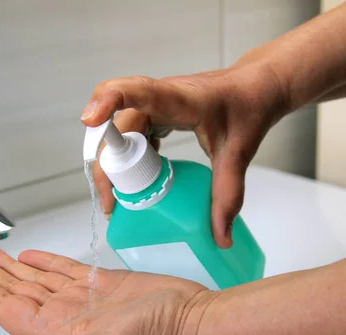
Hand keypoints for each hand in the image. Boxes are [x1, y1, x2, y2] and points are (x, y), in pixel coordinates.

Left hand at [0, 246, 212, 334]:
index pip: (6, 308)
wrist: (190, 322)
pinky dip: (46, 262)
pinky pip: (66, 270)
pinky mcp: (102, 284)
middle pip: (15, 291)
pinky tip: (32, 256)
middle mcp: (65, 315)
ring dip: (11, 266)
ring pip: (37, 279)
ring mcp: (83, 300)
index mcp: (56, 331)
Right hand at [81, 61, 288, 247]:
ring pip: (118, 131)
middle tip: (112, 204)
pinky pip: (130, 133)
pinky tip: (139, 180)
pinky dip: (129, 158)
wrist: (256, 86)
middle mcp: (158, 96)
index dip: (107, 101)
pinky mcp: (154, 112)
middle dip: (108, 165)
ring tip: (120, 199)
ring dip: (114, 164)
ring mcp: (154, 103)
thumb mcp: (238, 153)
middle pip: (116, 126)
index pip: (134, 90)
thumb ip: (228, 195)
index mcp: (178, 99)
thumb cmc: (248, 107)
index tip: (88, 121)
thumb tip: (221, 238)